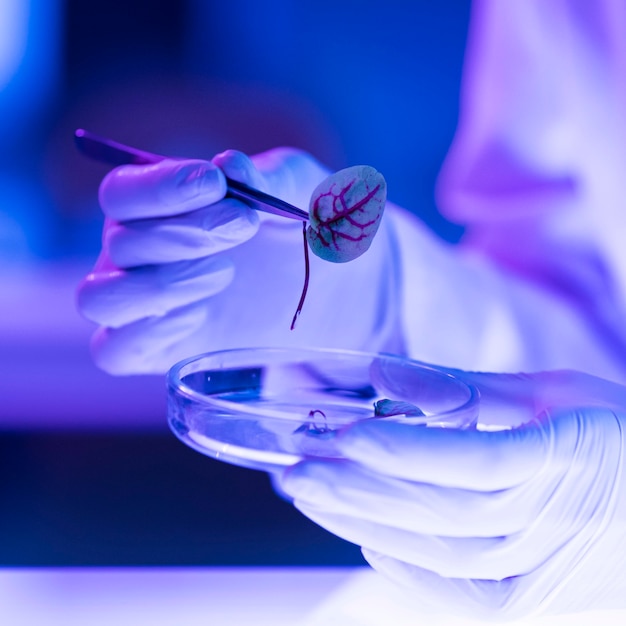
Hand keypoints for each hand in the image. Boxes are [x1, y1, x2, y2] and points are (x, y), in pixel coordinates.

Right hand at [77, 147, 399, 373]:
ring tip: (224, 272)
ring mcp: (150, 304)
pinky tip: (199, 316)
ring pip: (100, 298)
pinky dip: (144, 334)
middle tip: (243, 225)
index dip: (158, 187)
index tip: (214, 183)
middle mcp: (142, 253)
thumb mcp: (300, 190)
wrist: (337, 283)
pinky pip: (115, 351)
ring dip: (156, 285)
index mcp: (161, 206)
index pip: (123, 193)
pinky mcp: (164, 350)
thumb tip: (230, 165)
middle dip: (180, 233)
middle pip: (117, 243)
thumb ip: (268, 176)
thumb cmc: (308, 225)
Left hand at [280, 369, 625, 619]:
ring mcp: (549, 576)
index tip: (345, 435)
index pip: (476, 462)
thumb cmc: (615, 433)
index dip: (406, 452)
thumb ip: (468, 386)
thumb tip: (382, 371)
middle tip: (295, 470)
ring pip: (439, 555)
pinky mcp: (535, 603)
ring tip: (312, 499)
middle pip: (440, 514)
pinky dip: (406, 568)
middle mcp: (561, 526)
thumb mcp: (558, 391)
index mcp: (572, 457)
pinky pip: (459, 593)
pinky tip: (365, 541)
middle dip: (357, 491)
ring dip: (365, 525)